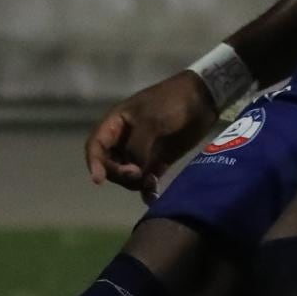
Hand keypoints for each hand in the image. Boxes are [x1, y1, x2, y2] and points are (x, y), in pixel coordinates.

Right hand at [85, 71, 216, 192]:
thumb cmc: (171, 102)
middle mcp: (124, 140)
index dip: (94, 164)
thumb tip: (132, 172)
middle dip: (119, 175)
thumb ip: (137, 147)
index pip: (95, 147)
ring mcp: (141, 151)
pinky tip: (153, 197)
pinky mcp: (158, 160)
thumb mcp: (150, 120)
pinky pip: (146, 179)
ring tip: (151, 182)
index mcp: (116, 124)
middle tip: (137, 175)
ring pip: (128, 175)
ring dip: (135, 183)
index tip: (99, 180)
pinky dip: (147, 189)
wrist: (202, 98)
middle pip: (110, 166)